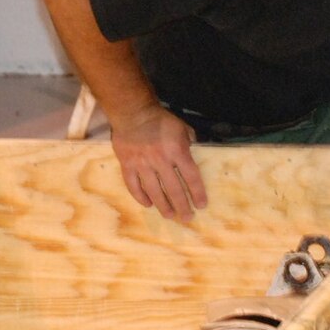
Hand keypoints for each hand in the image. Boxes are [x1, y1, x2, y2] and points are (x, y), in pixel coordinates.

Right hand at [111, 105, 207, 220]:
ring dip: (163, 206)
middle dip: (182, 206)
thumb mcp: (181, 127)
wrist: (132, 112)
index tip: (201, 205)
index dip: (197, 193)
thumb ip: (190, 141)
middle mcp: (161, 161)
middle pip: (173, 189)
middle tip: (187, 218)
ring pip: (154, 191)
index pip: (191, 177)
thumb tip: (196, 152)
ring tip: (170, 216)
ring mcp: (142, 165)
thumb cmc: (160, 119)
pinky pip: (134, 186)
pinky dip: (141, 197)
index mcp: (177, 151)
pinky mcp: (127, 165)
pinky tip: (148, 204)